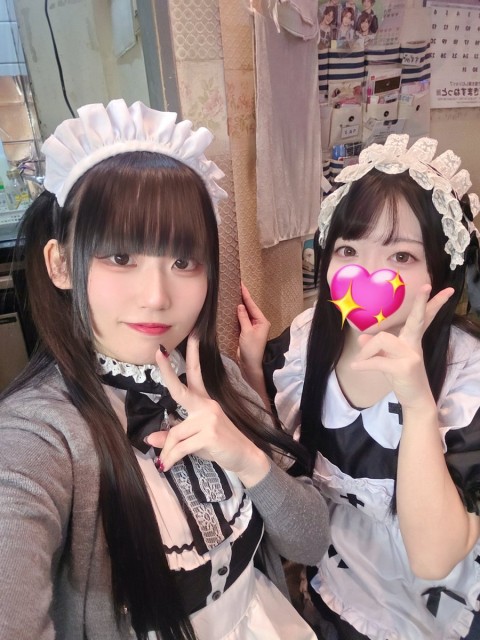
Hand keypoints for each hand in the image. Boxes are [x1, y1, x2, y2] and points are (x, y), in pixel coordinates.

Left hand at [145, 336, 269, 486]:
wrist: (245, 457)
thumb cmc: (219, 446)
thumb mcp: (194, 440)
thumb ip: (173, 436)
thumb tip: (150, 439)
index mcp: (204, 402)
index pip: (195, 374)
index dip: (192, 355)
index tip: (191, 335)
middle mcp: (207, 405)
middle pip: (180, 389)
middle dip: (167, 371)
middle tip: (158, 353)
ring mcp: (209, 419)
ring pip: (175, 434)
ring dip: (167, 452)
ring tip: (165, 462)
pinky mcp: (209, 434)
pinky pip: (180, 447)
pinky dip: (172, 458)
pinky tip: (168, 465)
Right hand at [237, 282, 270, 375]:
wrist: (250, 365)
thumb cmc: (251, 349)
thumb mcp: (247, 332)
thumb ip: (243, 318)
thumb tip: (240, 306)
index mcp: (262, 321)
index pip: (252, 306)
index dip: (246, 295)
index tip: (241, 285)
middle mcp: (258, 323)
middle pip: (249, 308)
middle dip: (243, 298)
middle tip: (236, 286)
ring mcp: (252, 328)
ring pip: (244, 314)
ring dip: (239, 306)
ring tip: (233, 294)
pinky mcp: (245, 332)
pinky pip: (241, 320)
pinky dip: (236, 315)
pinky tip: (231, 309)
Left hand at [350, 285, 453, 409]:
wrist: (414, 398)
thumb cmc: (400, 375)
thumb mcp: (386, 358)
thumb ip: (376, 346)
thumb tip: (362, 337)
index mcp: (412, 339)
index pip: (422, 317)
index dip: (429, 303)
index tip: (434, 287)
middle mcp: (414, 344)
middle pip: (417, 319)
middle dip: (420, 303)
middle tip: (427, 287)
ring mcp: (411, 355)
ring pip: (383, 339)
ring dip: (367, 350)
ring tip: (360, 361)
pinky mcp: (404, 367)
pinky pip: (377, 361)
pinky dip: (364, 363)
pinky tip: (355, 366)